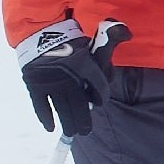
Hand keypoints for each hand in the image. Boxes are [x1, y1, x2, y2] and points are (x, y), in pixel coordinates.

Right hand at [17, 19, 128, 136]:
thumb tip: (128, 34)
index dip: (101, 98)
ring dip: (68, 122)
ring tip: (71, 132)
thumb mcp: (91, 38)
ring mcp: (51, 82)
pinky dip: (46, 117)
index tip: (98, 104)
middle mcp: (68, 76)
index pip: (99, 87)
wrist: (39, 32)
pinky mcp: (35, 85)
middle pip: (80, 105)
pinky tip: (51, 127)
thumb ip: (111, 37)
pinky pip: (41, 106)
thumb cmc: (69, 39)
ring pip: (62, 108)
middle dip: (83, 120)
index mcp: (84, 64)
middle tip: (86, 130)